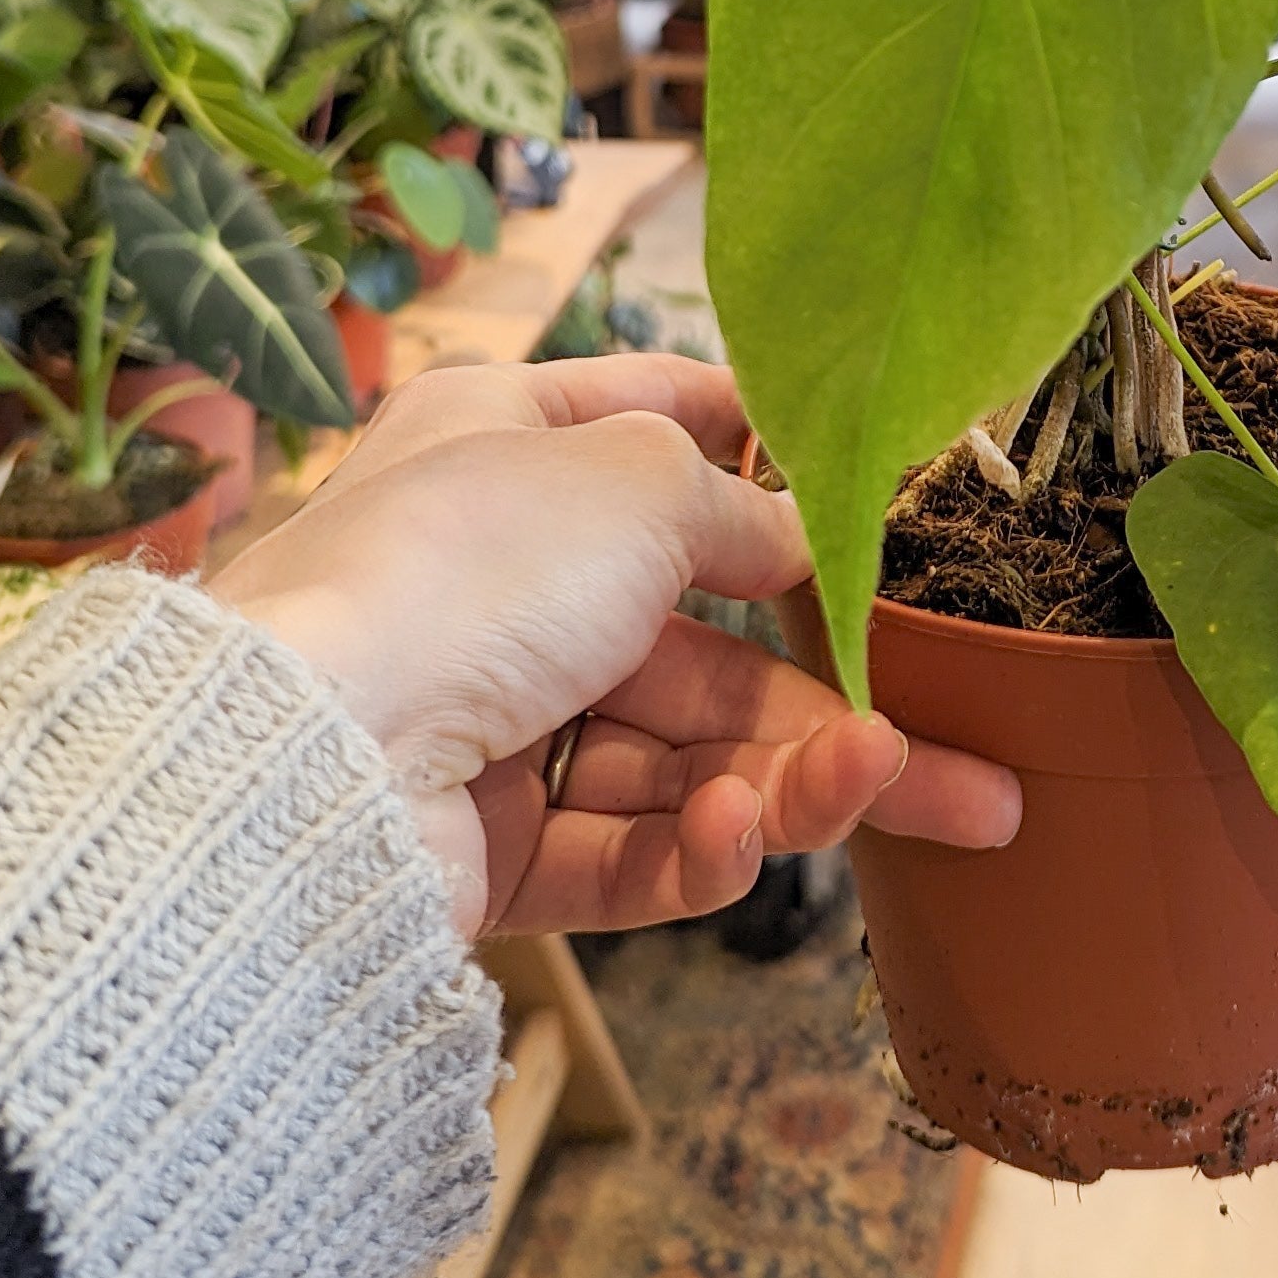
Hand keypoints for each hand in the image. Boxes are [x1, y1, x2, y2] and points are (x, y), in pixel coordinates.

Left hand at [213, 356, 1020, 940]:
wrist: (306, 761)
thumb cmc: (465, 567)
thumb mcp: (633, 480)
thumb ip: (734, 502)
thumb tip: (795, 537)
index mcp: (503, 444)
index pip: (656, 427)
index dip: (766, 459)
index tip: (879, 505)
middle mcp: (501, 577)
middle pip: (701, 643)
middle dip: (832, 702)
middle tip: (971, 767)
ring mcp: (496, 720)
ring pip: (684, 758)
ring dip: (790, 780)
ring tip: (892, 790)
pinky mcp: (491, 849)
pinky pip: (626, 849)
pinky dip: (698, 849)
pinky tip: (746, 834)